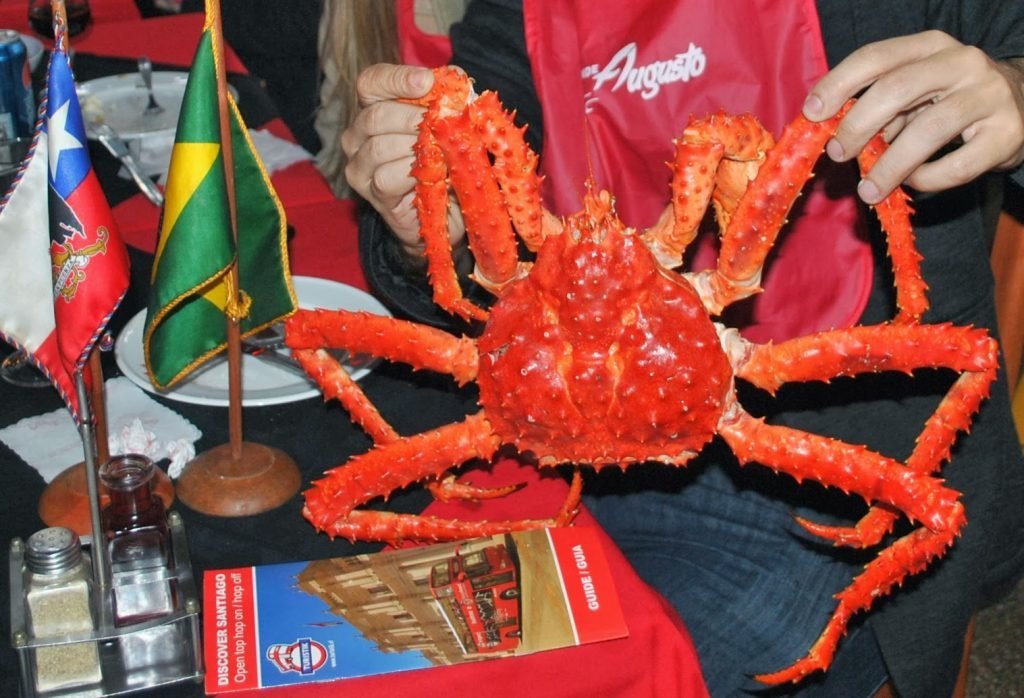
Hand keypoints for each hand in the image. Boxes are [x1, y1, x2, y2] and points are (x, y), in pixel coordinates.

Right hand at [341, 63, 466, 255]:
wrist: (451, 211)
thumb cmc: (449, 161)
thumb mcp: (453, 124)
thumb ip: (452, 98)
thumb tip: (456, 78)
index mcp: (376, 107)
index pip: (371, 82)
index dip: (396, 79)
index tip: (426, 83)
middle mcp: (359, 134)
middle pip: (376, 115)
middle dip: (415, 119)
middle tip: (443, 128)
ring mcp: (360, 164)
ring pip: (379, 147)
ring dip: (416, 150)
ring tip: (442, 157)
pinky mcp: (371, 192)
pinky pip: (386, 178)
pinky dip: (412, 175)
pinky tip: (432, 178)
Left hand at [803, 31, 1023, 203]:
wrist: (1022, 106)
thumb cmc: (949, 101)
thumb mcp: (914, 93)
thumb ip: (877, 107)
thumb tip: (832, 135)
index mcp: (930, 46)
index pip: (876, 57)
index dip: (838, 84)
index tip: (812, 113)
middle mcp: (962, 63)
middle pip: (897, 89)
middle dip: (858, 125)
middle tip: (837, 153)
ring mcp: (988, 96)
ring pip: (927, 131)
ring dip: (888, 166)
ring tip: (867, 190)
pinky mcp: (1006, 134)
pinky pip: (956, 166)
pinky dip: (926, 180)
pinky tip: (913, 183)